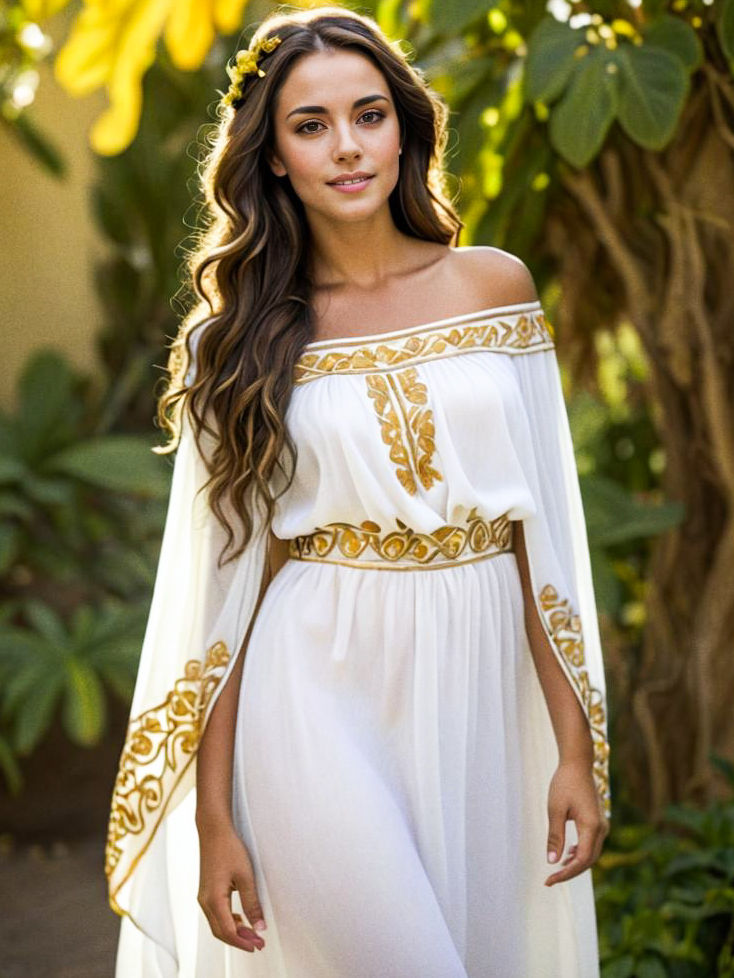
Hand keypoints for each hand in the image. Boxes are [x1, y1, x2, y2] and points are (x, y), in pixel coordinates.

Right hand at [197, 820, 267, 951]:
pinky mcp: (206, 892)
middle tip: (258, 943)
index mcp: (214, 900)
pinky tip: (240, 919)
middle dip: (239, 940)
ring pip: (217, 924)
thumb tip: (260, 927)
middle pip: (221, 932)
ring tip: (252, 934)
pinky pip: (215, 914)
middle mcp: (205, 901)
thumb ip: (252, 903)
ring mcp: (204, 897)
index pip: (228, 931)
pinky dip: (228, 922)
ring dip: (234, 932)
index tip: (258, 945)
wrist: (214, 831)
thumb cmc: (229, 849)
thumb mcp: (245, 876)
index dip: (243, 942)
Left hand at [544, 758, 609, 886]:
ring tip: (557, 870)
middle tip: (550, 879)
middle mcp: (601, 828)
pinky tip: (567, 854)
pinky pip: (592, 844)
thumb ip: (554, 837)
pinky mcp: (599, 822)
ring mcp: (602, 825)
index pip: (581, 860)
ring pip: (592, 854)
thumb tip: (552, 862)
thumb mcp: (555, 810)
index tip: (549, 880)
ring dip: (576, 864)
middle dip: (570, 872)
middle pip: (588, 861)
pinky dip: (580, 853)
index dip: (565, 874)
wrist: (578, 764)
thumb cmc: (564, 784)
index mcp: (591, 826)